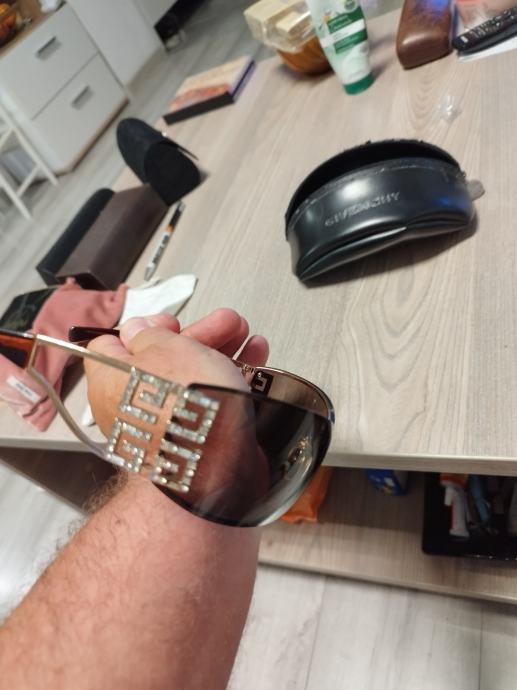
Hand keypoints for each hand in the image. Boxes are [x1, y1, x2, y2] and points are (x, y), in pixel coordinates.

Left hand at [85, 308, 268, 436]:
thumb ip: (150, 333)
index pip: (112, 346)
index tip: (170, 323)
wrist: (213, 465)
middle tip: (224, 323)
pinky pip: (209, 400)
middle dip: (199, 335)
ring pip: (191, 377)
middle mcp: (134, 405)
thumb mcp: (164, 348)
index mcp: (112, 381)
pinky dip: (230, 377)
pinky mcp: (194, 436)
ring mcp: (166, 423)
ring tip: (245, 335)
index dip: (142, 328)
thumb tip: (139, 330)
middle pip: (162, 358)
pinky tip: (253, 359)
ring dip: (220, 351)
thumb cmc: (182, 405)